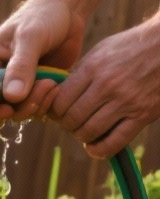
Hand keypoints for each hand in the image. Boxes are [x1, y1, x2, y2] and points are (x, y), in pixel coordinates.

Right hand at [0, 0, 84, 125]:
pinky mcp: (37, 88)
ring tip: (51, 84)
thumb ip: (21, 67)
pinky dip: (46, 103)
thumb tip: (11, 97)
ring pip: (19, 111)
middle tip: (38, 93)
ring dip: (35, 104)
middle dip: (18, 108)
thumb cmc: (43, 15)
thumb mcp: (30, 37)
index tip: (7, 110)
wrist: (68, 9)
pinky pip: (37, 107)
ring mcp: (19, 85)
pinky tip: (56, 86)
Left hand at [46, 16, 159, 157]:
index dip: (55, 112)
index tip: (60, 112)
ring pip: (89, 132)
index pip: (60, 102)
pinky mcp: (143, 114)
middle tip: (73, 122)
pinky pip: (114, 142)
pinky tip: (94, 147)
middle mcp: (108, 85)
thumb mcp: (101, 52)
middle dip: (67, 125)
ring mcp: (126, 101)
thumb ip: (79, 73)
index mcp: (93, 68)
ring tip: (85, 130)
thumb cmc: (130, 48)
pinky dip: (99, 150)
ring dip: (82, 137)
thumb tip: (56, 95)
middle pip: (72, 120)